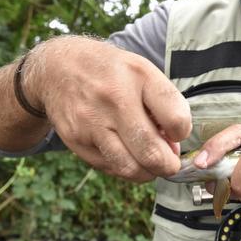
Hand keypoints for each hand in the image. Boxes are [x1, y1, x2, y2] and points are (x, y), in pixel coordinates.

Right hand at [29, 37, 191, 181]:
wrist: (58, 67)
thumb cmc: (111, 72)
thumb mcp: (143, 72)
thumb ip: (164, 105)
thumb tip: (173, 147)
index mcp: (139, 76)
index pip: (175, 118)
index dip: (182, 133)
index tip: (177, 133)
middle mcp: (115, 98)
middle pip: (152, 152)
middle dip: (168, 165)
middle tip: (170, 163)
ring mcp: (92, 122)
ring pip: (130, 168)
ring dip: (147, 173)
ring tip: (151, 165)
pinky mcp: (76, 140)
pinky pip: (109, 168)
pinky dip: (125, 169)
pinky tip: (128, 157)